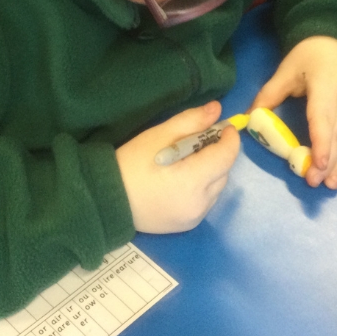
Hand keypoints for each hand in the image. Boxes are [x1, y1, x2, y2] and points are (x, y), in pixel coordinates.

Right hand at [116, 101, 240, 232]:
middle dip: (217, 155)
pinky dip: (202, 189)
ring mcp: (194, 217)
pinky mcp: (187, 225)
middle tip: (198, 143)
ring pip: (216, 188)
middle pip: (223, 172)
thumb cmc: (131, 164)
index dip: (229, 139)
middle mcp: (199, 203)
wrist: (107, 199)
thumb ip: (191, 121)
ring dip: (210, 172)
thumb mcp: (159, 135)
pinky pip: (205, 202)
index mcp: (192, 180)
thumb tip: (217, 109)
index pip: (226, 157)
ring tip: (187, 163)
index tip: (223, 127)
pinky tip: (182, 181)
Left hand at [250, 37, 336, 188]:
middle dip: (328, 162)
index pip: (324, 120)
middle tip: (314, 183)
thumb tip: (249, 118)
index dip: (322, 144)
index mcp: (326, 87)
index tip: (318, 165)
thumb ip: (269, 94)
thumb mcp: (286, 71)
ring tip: (332, 184)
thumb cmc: (309, 56)